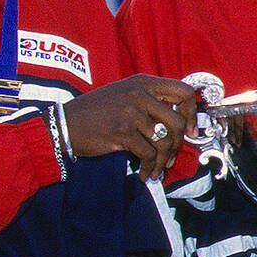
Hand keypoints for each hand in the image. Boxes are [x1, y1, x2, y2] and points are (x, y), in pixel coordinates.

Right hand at [61, 75, 197, 180]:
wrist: (64, 124)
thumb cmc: (95, 112)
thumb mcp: (123, 94)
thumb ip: (150, 101)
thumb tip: (179, 123)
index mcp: (143, 82)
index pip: (183, 92)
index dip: (192, 113)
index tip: (190, 131)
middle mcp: (139, 94)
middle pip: (177, 122)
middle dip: (178, 145)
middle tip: (170, 157)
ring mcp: (131, 112)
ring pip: (164, 142)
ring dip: (163, 161)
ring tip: (157, 169)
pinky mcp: (122, 132)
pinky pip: (148, 154)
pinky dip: (150, 168)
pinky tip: (146, 174)